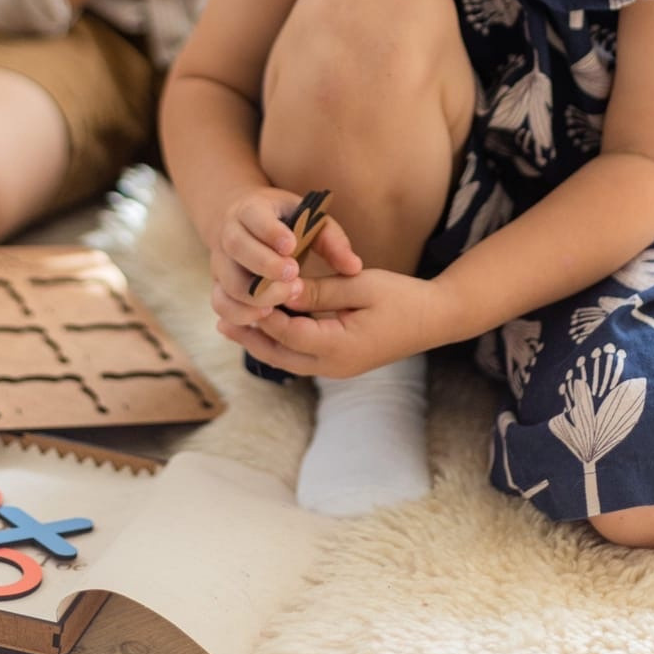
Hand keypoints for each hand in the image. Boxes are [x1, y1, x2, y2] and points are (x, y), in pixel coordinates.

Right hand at [209, 186, 362, 331]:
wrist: (245, 224)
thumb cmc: (286, 223)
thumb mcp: (309, 220)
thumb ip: (332, 241)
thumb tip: (353, 267)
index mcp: (252, 209)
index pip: (256, 216)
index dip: (271, 232)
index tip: (292, 247)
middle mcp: (230, 233)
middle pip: (238, 248)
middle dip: (265, 266)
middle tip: (294, 280)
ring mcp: (221, 260)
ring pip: (227, 280)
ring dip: (252, 296)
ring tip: (279, 305)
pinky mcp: (219, 284)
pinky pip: (220, 303)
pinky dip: (238, 314)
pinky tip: (263, 319)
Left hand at [218, 267, 442, 377]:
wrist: (434, 318)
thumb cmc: (401, 297)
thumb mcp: (359, 286)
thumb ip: (319, 291)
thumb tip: (282, 290)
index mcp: (340, 347)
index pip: (288, 333)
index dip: (263, 314)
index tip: (240, 294)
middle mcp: (334, 365)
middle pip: (279, 354)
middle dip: (249, 336)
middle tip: (219, 318)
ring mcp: (336, 367)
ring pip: (287, 359)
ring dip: (260, 341)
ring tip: (231, 322)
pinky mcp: (339, 361)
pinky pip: (299, 355)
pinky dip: (279, 341)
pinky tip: (266, 323)